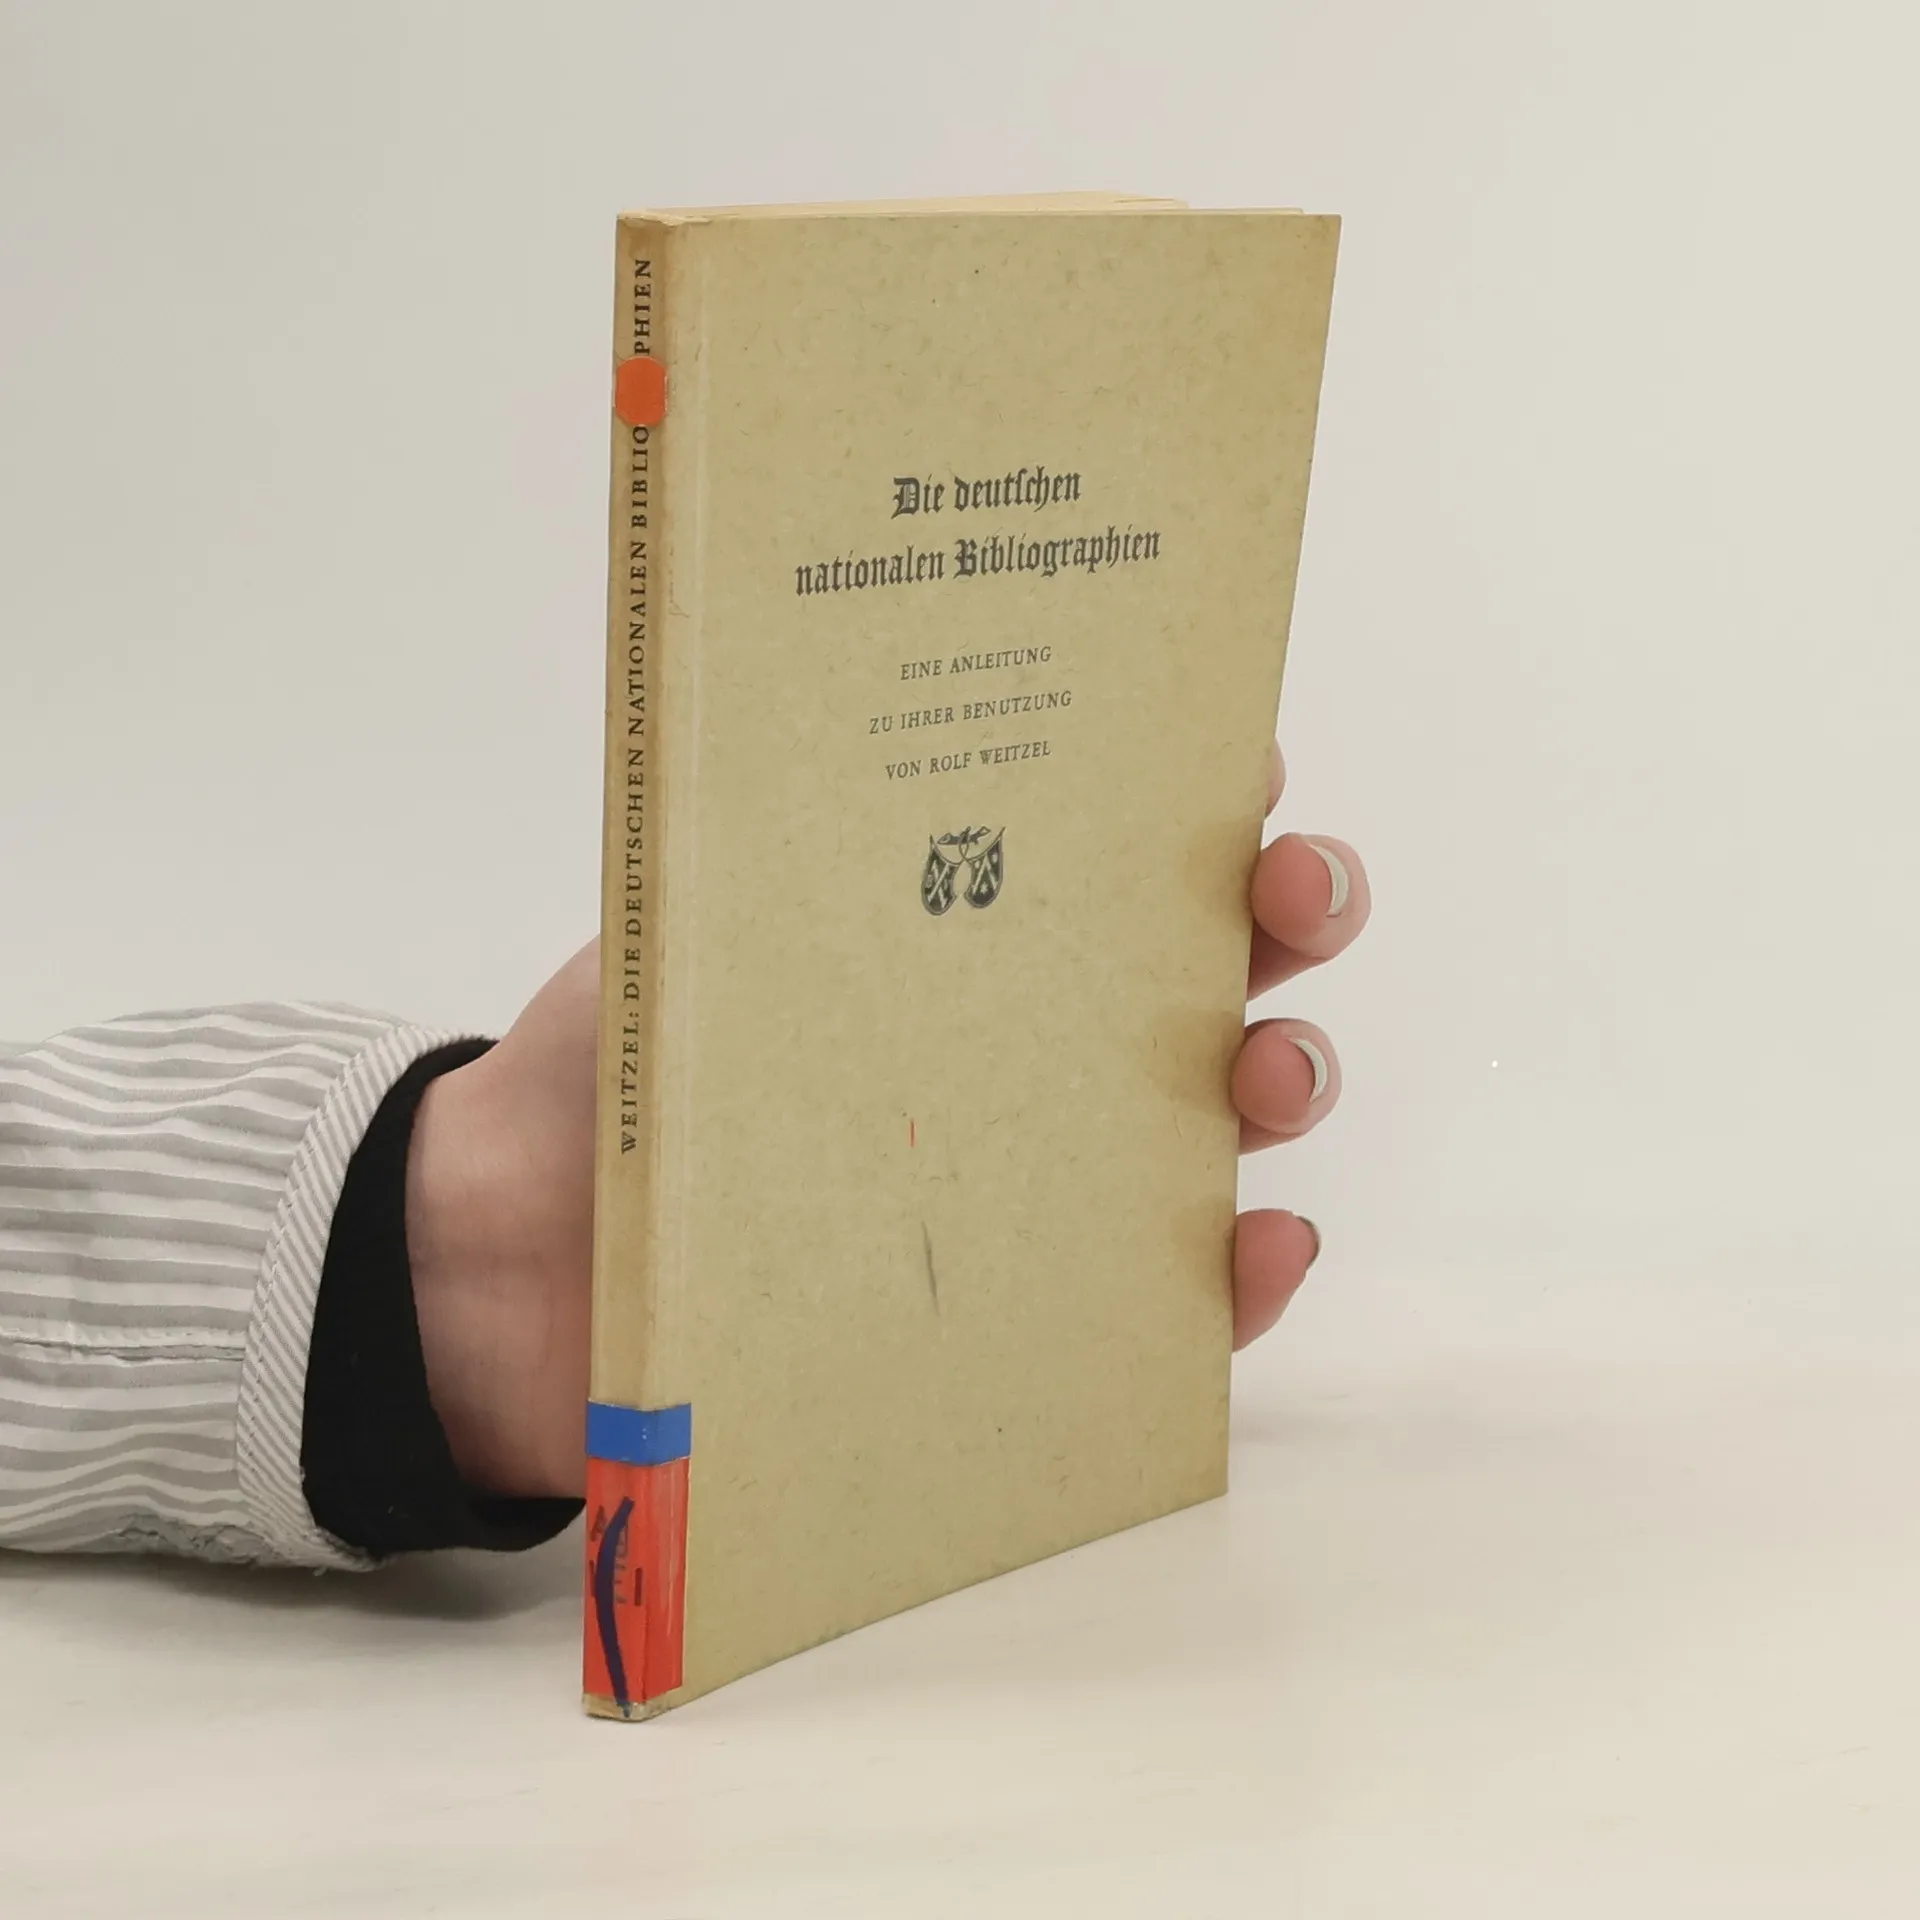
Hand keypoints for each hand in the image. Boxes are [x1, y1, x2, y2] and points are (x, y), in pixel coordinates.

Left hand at [405, 743, 1368, 1495]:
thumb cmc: (614, 1072)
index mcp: (959, 920)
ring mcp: (1046, 1167)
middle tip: (1295, 895)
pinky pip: (1180, 1298)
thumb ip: (767, 837)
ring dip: (1287, 1074)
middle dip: (1292, 909)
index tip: (1241, 762)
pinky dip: (1246, 1276)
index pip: (1112, 839)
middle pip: (1211, 957)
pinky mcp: (1038, 1305)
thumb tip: (833, 709)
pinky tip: (1265, 1243)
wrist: (521, 1263)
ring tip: (1270, 1071)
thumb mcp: (683, 923)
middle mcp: (1028, 1034)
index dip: (1203, 791)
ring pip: (1223, 1115)